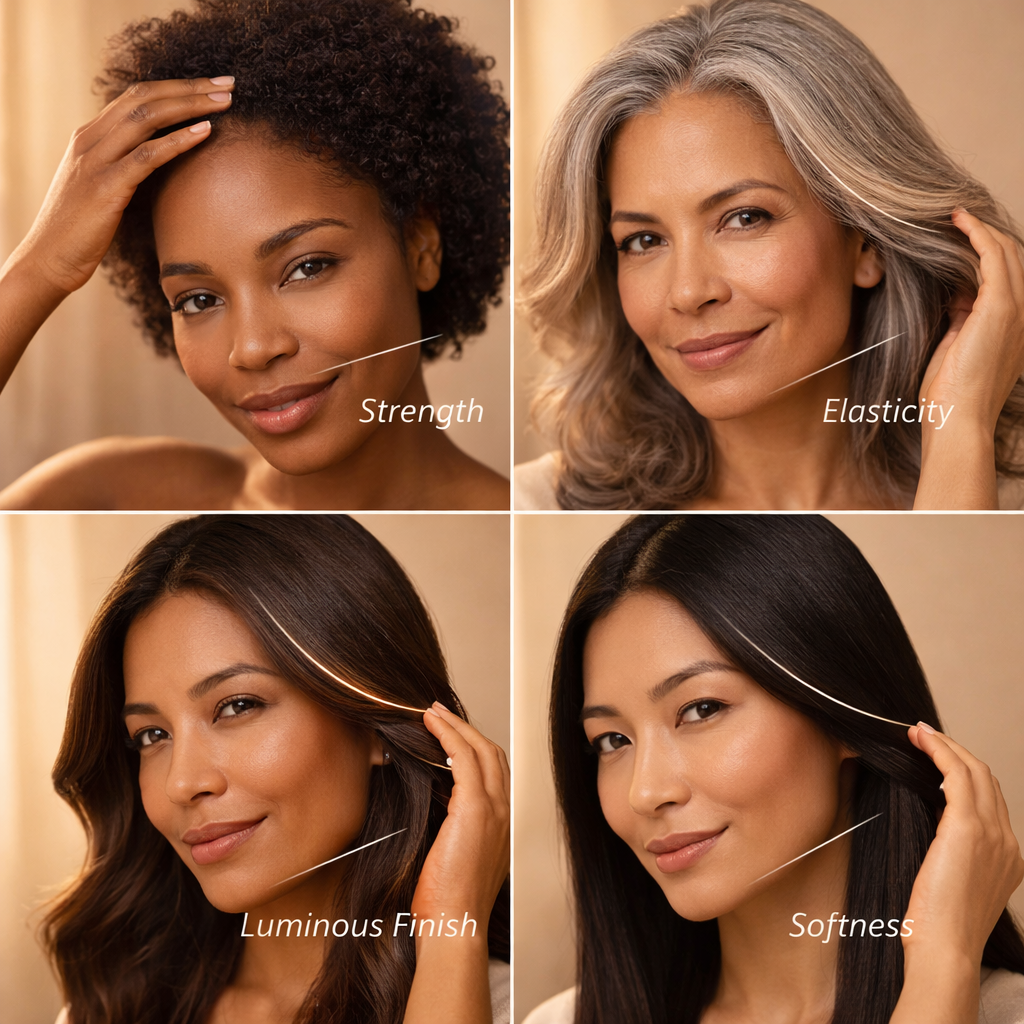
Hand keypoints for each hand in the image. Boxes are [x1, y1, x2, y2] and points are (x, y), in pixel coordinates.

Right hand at [13, 77, 234, 295]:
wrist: (49, 260)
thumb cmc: (82, 231)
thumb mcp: (104, 189)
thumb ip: (126, 169)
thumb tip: (161, 165)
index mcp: (91, 136)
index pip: (137, 96)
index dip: (177, 86)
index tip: (213, 85)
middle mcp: (91, 139)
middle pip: (145, 97)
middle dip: (190, 87)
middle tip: (230, 84)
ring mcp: (95, 160)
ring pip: (146, 116)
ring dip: (190, 105)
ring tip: (225, 102)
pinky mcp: (105, 187)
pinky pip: (146, 155)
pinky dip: (178, 140)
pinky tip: (205, 132)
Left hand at [412, 703, 509, 932]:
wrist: (455, 925)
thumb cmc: (448, 903)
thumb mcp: (454, 858)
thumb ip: (452, 829)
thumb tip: (429, 807)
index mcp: (501, 823)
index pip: (494, 771)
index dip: (472, 746)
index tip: (450, 733)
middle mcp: (504, 811)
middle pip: (491, 752)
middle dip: (465, 727)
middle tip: (439, 712)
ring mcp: (494, 808)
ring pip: (480, 748)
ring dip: (455, 725)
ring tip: (433, 712)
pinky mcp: (475, 808)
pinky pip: (463, 758)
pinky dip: (448, 735)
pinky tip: (431, 725)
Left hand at [902, 723, 1022, 967]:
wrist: (946, 949)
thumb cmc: (938, 927)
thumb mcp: (952, 882)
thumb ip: (952, 852)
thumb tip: (929, 823)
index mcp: (1007, 857)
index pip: (990, 800)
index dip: (964, 773)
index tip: (937, 758)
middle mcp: (1007, 842)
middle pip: (987, 779)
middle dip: (955, 752)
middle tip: (924, 736)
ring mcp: (993, 834)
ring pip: (974, 771)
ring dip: (945, 746)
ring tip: (918, 733)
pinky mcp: (968, 828)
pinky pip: (956, 775)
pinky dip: (939, 752)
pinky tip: (920, 743)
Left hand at [919, 210, 1023, 439]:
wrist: (958, 420)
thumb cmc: (949, 396)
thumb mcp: (956, 349)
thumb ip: (960, 322)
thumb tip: (954, 298)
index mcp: (1014, 327)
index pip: (1007, 278)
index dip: (985, 254)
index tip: (958, 239)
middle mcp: (1023, 315)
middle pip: (1013, 259)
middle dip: (986, 235)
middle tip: (955, 219)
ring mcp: (1016, 310)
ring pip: (1007, 252)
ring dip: (981, 230)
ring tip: (955, 215)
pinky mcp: (1000, 308)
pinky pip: (993, 257)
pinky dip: (977, 235)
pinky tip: (959, 221)